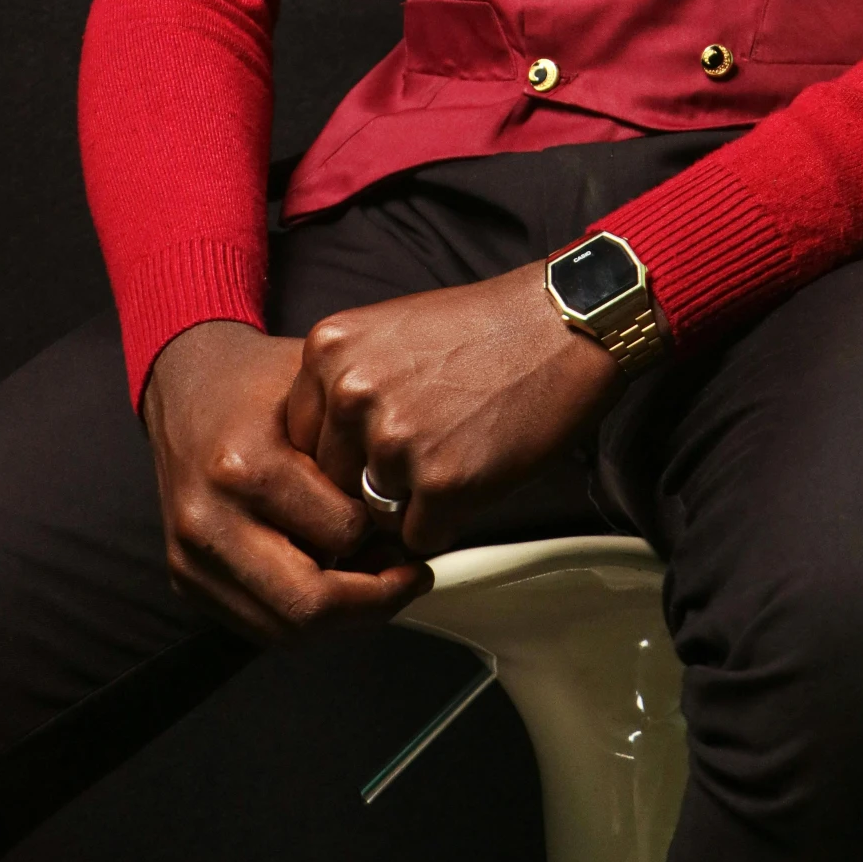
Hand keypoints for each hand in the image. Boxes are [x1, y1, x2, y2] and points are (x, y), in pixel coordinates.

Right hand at [142, 319, 432, 641]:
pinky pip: (257, 624)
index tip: (415, 529)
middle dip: (372, 601)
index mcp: (245, 467)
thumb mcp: (323, 393)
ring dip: (339, 617)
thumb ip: (360, 453)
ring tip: (374, 578)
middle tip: (409, 578)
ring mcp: (190, 556)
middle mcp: (209, 520)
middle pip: (307, 605)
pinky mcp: (184, 576)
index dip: (390, 537)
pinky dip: (301, 614)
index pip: (342, 535)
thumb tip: (411, 514)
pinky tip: (330, 579)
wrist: (186, 383)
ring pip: (283, 630)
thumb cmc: (260, 384)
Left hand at [285, 263, 623, 555]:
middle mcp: (349, 393)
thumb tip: (321, 457)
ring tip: (453, 456)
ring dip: (408, 505)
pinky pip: (421, 537)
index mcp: (327, 351)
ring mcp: (393, 440)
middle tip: (422, 456)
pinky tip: (475, 473)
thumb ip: (344, 384)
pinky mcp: (441, 482)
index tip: (373, 451)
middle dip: (370, 484)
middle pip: (331, 482)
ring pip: (373, 515)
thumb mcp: (388, 332)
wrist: (563, 325)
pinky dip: (447, 521)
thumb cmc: (487, 328)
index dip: (340, 454)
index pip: (300, 439)